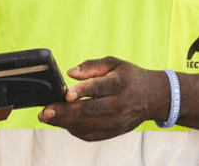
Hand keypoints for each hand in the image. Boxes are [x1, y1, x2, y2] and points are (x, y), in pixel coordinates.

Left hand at [37, 56, 168, 141]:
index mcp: (120, 83)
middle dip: (64, 112)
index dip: (83, 91)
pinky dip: (74, 129)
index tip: (67, 94)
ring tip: (47, 117)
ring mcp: (117, 121)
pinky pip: (90, 134)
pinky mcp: (114, 132)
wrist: (153, 97)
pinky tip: (63, 122)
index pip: (99, 88)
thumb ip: (91, 66)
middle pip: (88, 111)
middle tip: (45, 111)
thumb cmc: (129, 77)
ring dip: (64, 122)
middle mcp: (119, 104)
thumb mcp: (114, 63)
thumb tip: (70, 73)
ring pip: (87, 125)